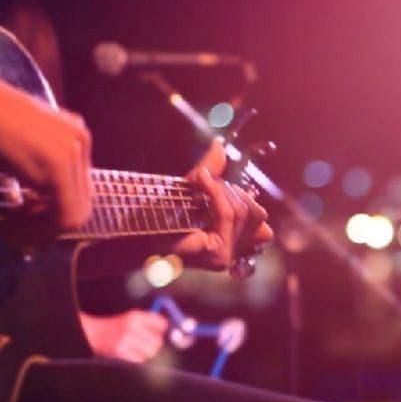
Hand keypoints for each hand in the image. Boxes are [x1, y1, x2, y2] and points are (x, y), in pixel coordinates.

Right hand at [0, 75, 91, 232]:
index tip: (18, 215)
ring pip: (73, 216)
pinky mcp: (57, 170)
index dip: (49, 212)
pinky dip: (36, 230)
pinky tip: (8, 224)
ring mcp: (73, 155)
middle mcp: (81, 142)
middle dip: (46, 224)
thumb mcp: (20, 144)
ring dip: (39, 231)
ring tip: (8, 226)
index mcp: (75, 136)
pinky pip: (60, 217)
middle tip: (12, 227)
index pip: (76, 189)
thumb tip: (38, 202)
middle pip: (79, 203)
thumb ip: (38, 166)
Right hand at [78, 310, 167, 362]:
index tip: (160, 332)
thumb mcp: (131, 318)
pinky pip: (140, 359)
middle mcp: (131, 326)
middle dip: (155, 343)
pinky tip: (132, 353)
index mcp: (135, 316)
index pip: (161, 323)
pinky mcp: (120, 351)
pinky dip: (138, 358)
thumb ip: (149, 321)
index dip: (163, 329)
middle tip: (149, 343)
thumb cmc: (116, 326)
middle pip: (157, 340)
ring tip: (138, 348)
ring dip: (147, 352)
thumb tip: (167, 327)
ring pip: (150, 351)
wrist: (96, 334)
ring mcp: (125, 339)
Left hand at [172, 140, 273, 269]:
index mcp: (233, 241)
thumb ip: (211, 169)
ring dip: (221, 191)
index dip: (247, 197)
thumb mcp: (192, 187)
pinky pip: (228, 214)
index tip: (221, 185)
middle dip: (233, 192)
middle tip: (207, 186)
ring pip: (242, 211)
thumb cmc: (159, 213)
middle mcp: (233, 253)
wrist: (138, 228)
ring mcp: (226, 257)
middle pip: (258, 214)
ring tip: (201, 185)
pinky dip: (215, 193)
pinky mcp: (218, 256)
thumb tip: (219, 144)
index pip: (262, 221)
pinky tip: (200, 182)